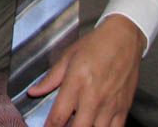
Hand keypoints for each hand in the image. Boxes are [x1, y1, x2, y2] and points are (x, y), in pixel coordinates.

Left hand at [27, 15, 145, 126]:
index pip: (59, 115)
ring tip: (77, 124)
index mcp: (76, 82)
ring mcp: (110, 104)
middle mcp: (93, 96)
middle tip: (61, 126)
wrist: (124, 39)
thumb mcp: (68, 57)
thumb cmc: (95, 45)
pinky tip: (94, 126)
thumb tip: (33, 92)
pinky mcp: (124, 108)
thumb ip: (50, 78)